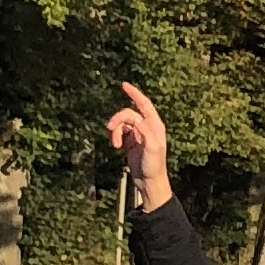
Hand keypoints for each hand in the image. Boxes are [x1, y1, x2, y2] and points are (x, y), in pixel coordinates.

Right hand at [103, 81, 175, 211]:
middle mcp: (147, 127)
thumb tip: (136, 119)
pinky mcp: (130, 141)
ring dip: (115, 131)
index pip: (145, 104)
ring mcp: (138, 134)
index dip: (135, 94)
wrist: (148, 180)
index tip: (124, 85)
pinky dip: (115, 137)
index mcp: (155, 126)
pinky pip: (119, 132)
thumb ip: (145, 132)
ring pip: (121, 123)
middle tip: (109, 127)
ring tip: (116, 144)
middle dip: (117, 118)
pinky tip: (116, 147)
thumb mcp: (153, 148)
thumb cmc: (154, 165)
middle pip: (128, 114)